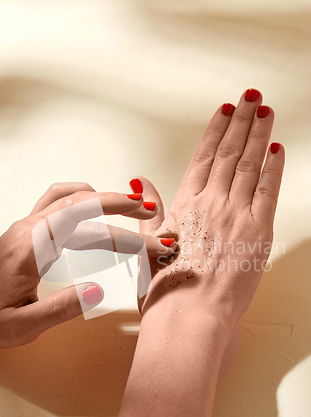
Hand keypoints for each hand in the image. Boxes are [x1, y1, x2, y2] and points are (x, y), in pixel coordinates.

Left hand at [0, 182, 174, 347]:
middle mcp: (31, 228)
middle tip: (150, 213)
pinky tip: (94, 204)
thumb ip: (61, 309)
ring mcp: (28, 226)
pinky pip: (58, 201)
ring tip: (130, 204)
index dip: (121, 227)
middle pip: (82, 204)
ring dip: (103, 197)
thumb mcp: (21, 326)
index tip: (147, 234)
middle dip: (121, 205)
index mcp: (32, 247)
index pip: (85, 225)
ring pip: (71, 198)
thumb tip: (99, 290)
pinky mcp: (28, 231)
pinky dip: (82, 197)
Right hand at [138, 89, 283, 333]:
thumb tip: (140, 182)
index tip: (223, 111)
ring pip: (249, 165)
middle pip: (228, 154)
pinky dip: (273, 168)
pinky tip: (277, 149)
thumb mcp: (147, 247)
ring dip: (258, 135)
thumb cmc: (166, 292)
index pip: (202, 159)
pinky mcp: (257, 232)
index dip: (214, 132)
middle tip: (250, 96)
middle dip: (241, 122)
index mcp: (184, 208)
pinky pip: (268, 191)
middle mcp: (210, 205)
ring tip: (265, 110)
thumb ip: (147, 210)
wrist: (187, 320)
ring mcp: (235, 216)